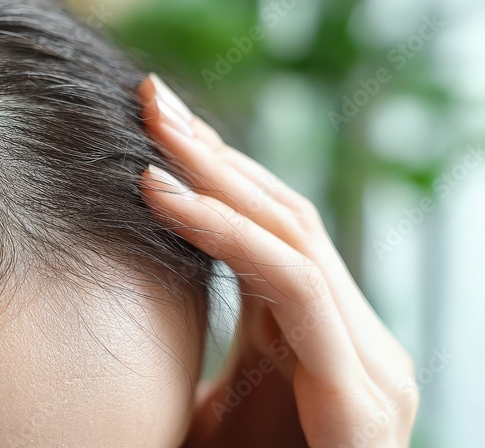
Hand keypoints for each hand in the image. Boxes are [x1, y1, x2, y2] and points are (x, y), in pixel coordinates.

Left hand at [136, 75, 417, 447]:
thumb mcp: (208, 399)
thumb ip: (197, 336)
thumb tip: (122, 280)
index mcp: (313, 337)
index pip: (271, 229)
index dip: (216, 170)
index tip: (151, 121)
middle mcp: (351, 340)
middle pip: (284, 216)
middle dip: (214, 152)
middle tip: (149, 94)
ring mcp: (370, 367)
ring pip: (294, 236)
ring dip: (218, 175)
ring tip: (151, 132)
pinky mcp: (364, 398)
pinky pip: (293, 287)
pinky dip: (225, 234)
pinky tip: (163, 196)